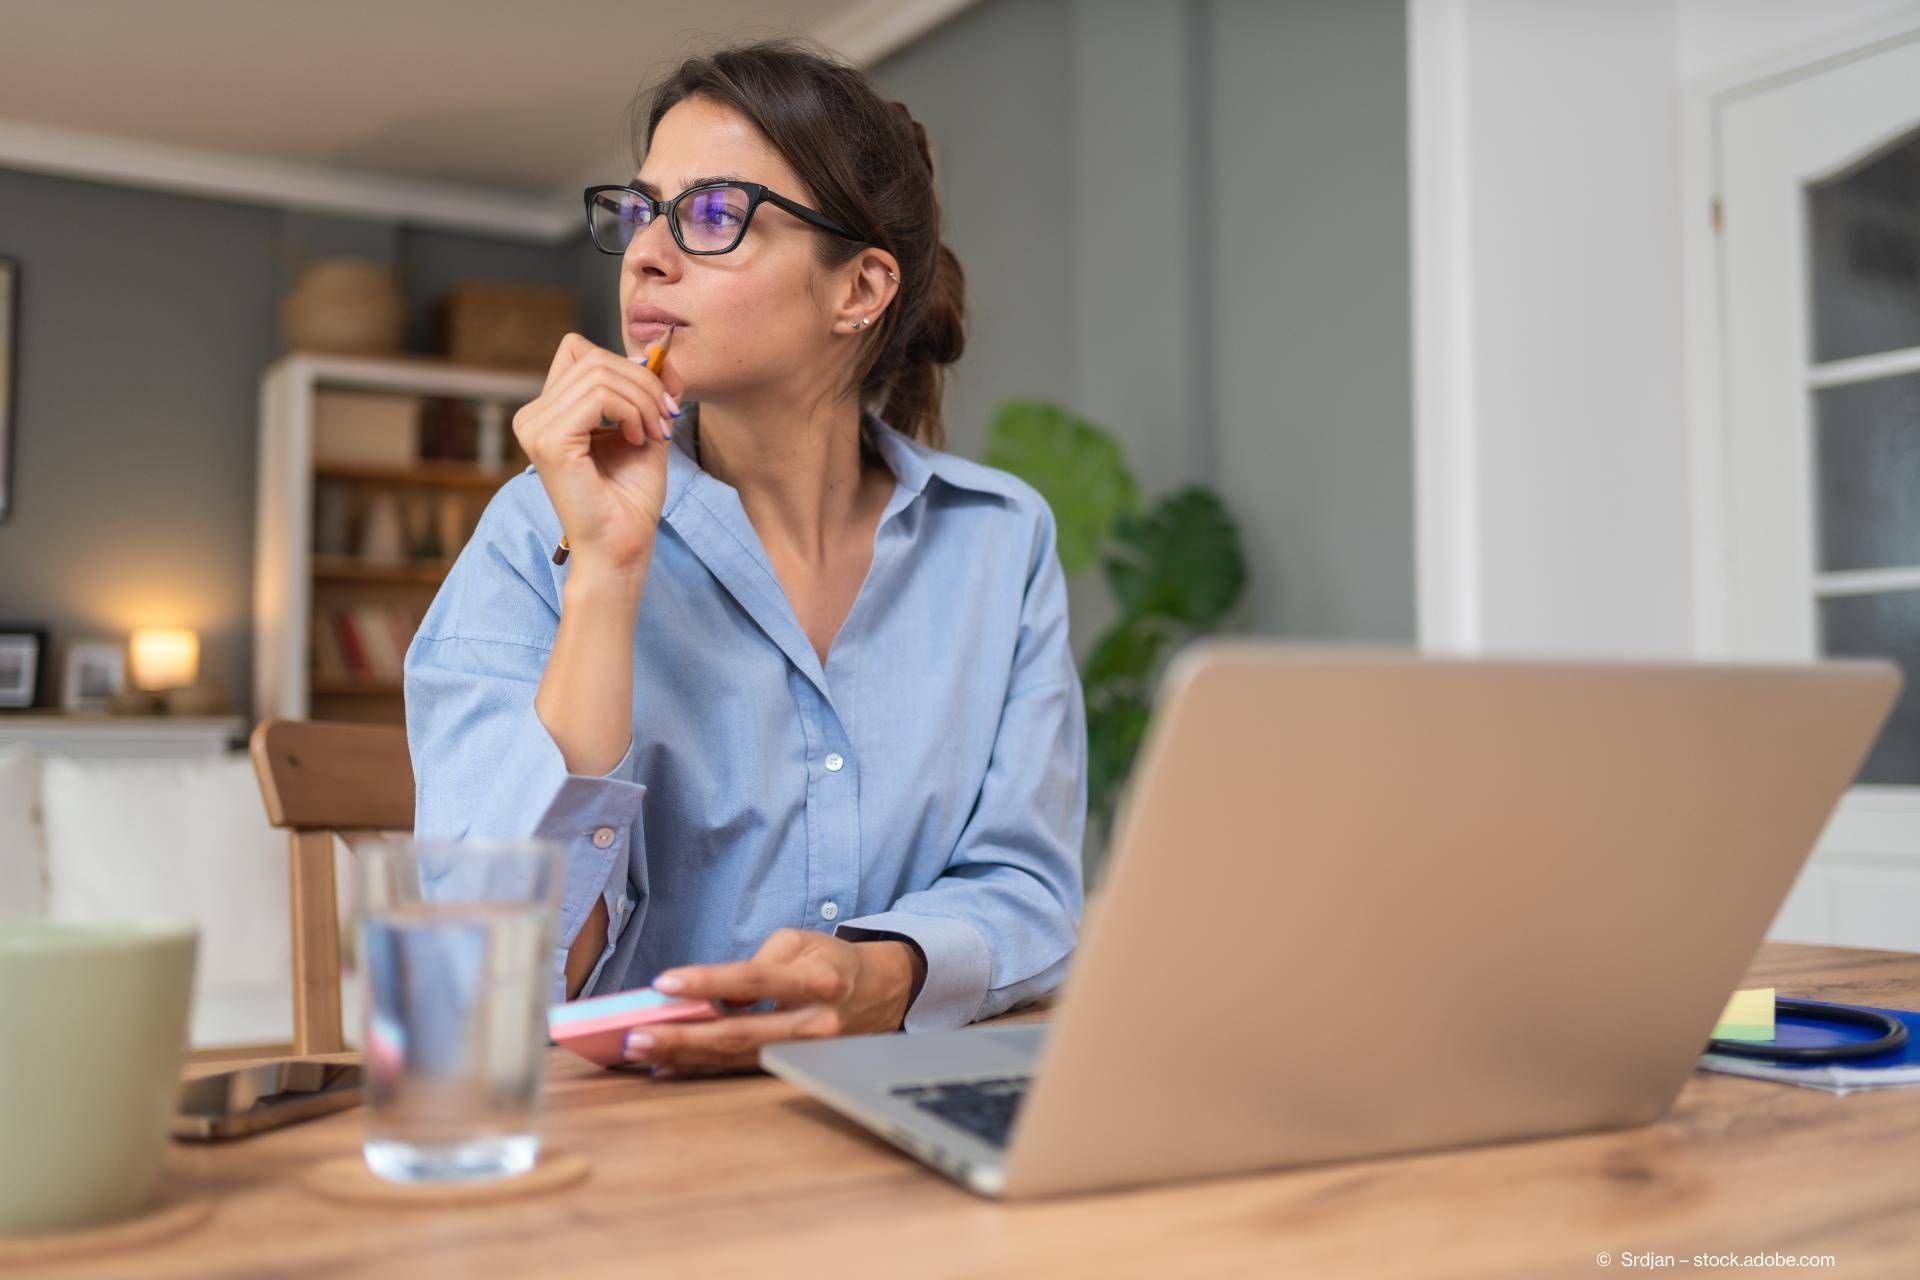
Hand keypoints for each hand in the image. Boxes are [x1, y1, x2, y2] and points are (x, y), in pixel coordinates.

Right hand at [512, 332, 685, 575]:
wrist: (622, 546)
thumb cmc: (630, 498)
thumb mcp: (645, 429)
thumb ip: (647, 390)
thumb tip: (658, 351)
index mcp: (548, 412)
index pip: (580, 351)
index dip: (625, 364)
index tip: (658, 398)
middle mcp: (533, 416)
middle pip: (592, 357)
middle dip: (643, 382)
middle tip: (667, 417)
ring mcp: (535, 426)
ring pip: (599, 373)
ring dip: (643, 399)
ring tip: (656, 433)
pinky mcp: (550, 440)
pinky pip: (599, 396)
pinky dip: (631, 411)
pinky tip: (638, 439)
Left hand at [623, 929, 926, 1076]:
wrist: (882, 994)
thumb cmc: (831, 962)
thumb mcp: (801, 942)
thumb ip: (757, 964)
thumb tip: (714, 998)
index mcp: (816, 980)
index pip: (754, 980)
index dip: (707, 983)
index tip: (664, 984)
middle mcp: (814, 1023)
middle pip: (740, 1034)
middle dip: (683, 1037)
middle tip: (637, 1037)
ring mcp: (806, 1054)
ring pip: (736, 1059)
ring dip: (685, 1057)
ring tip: (641, 1052)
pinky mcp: (795, 1068)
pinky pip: (742, 1070)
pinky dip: (703, 1068)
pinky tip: (669, 1066)